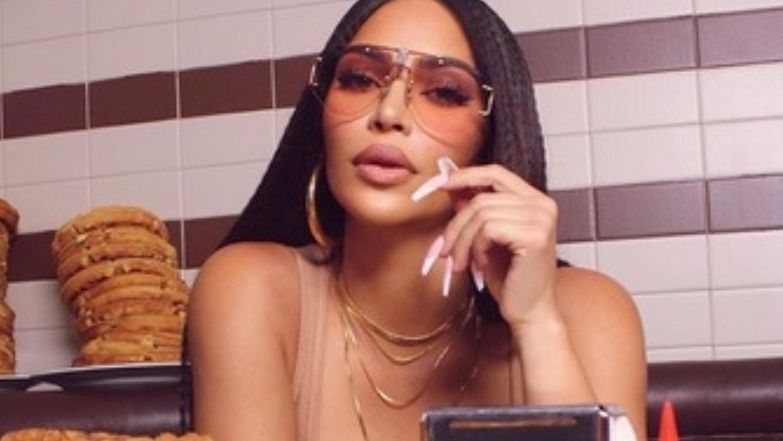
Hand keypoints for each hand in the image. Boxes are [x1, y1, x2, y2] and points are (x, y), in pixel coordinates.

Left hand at [439, 164, 560, 328]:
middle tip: (445, 250)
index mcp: (534, 200)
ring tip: (462, 263)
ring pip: (480, 213)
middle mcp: (542, 205)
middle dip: (456, 225)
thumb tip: (452, 187)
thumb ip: (474, 211)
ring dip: (462, 241)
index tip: (440, 183)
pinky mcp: (535, 236)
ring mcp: (541, 218)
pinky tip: (482, 264)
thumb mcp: (486, 239)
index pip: (495, 172)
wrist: (529, 312)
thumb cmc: (510, 279)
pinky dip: (476, 248)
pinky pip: (488, 229)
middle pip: (481, 196)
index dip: (465, 176)